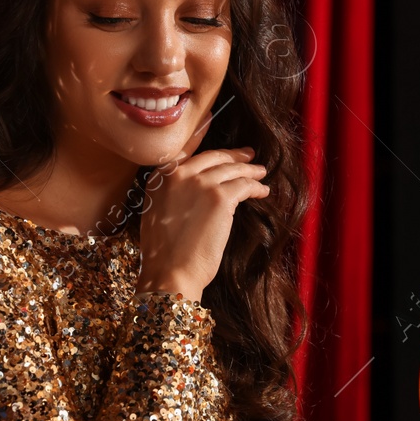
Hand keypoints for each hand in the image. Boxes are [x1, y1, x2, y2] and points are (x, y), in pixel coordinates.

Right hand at [137, 147, 269, 301]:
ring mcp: (200, 183)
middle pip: (213, 157)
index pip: (189, 153)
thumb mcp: (157, 212)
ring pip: (232, 169)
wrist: (170, 272)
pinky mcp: (220, 197)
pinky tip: (262, 191)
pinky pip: (244, 185)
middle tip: (247, 156)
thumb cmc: (164, 253)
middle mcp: (178, 174)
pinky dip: (256, 187)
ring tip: (260, 173)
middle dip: (233, 156)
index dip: (208, 149)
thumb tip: (194, 189)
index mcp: (160, 177)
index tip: (221, 150)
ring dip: (249, 170)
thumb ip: (172, 193)